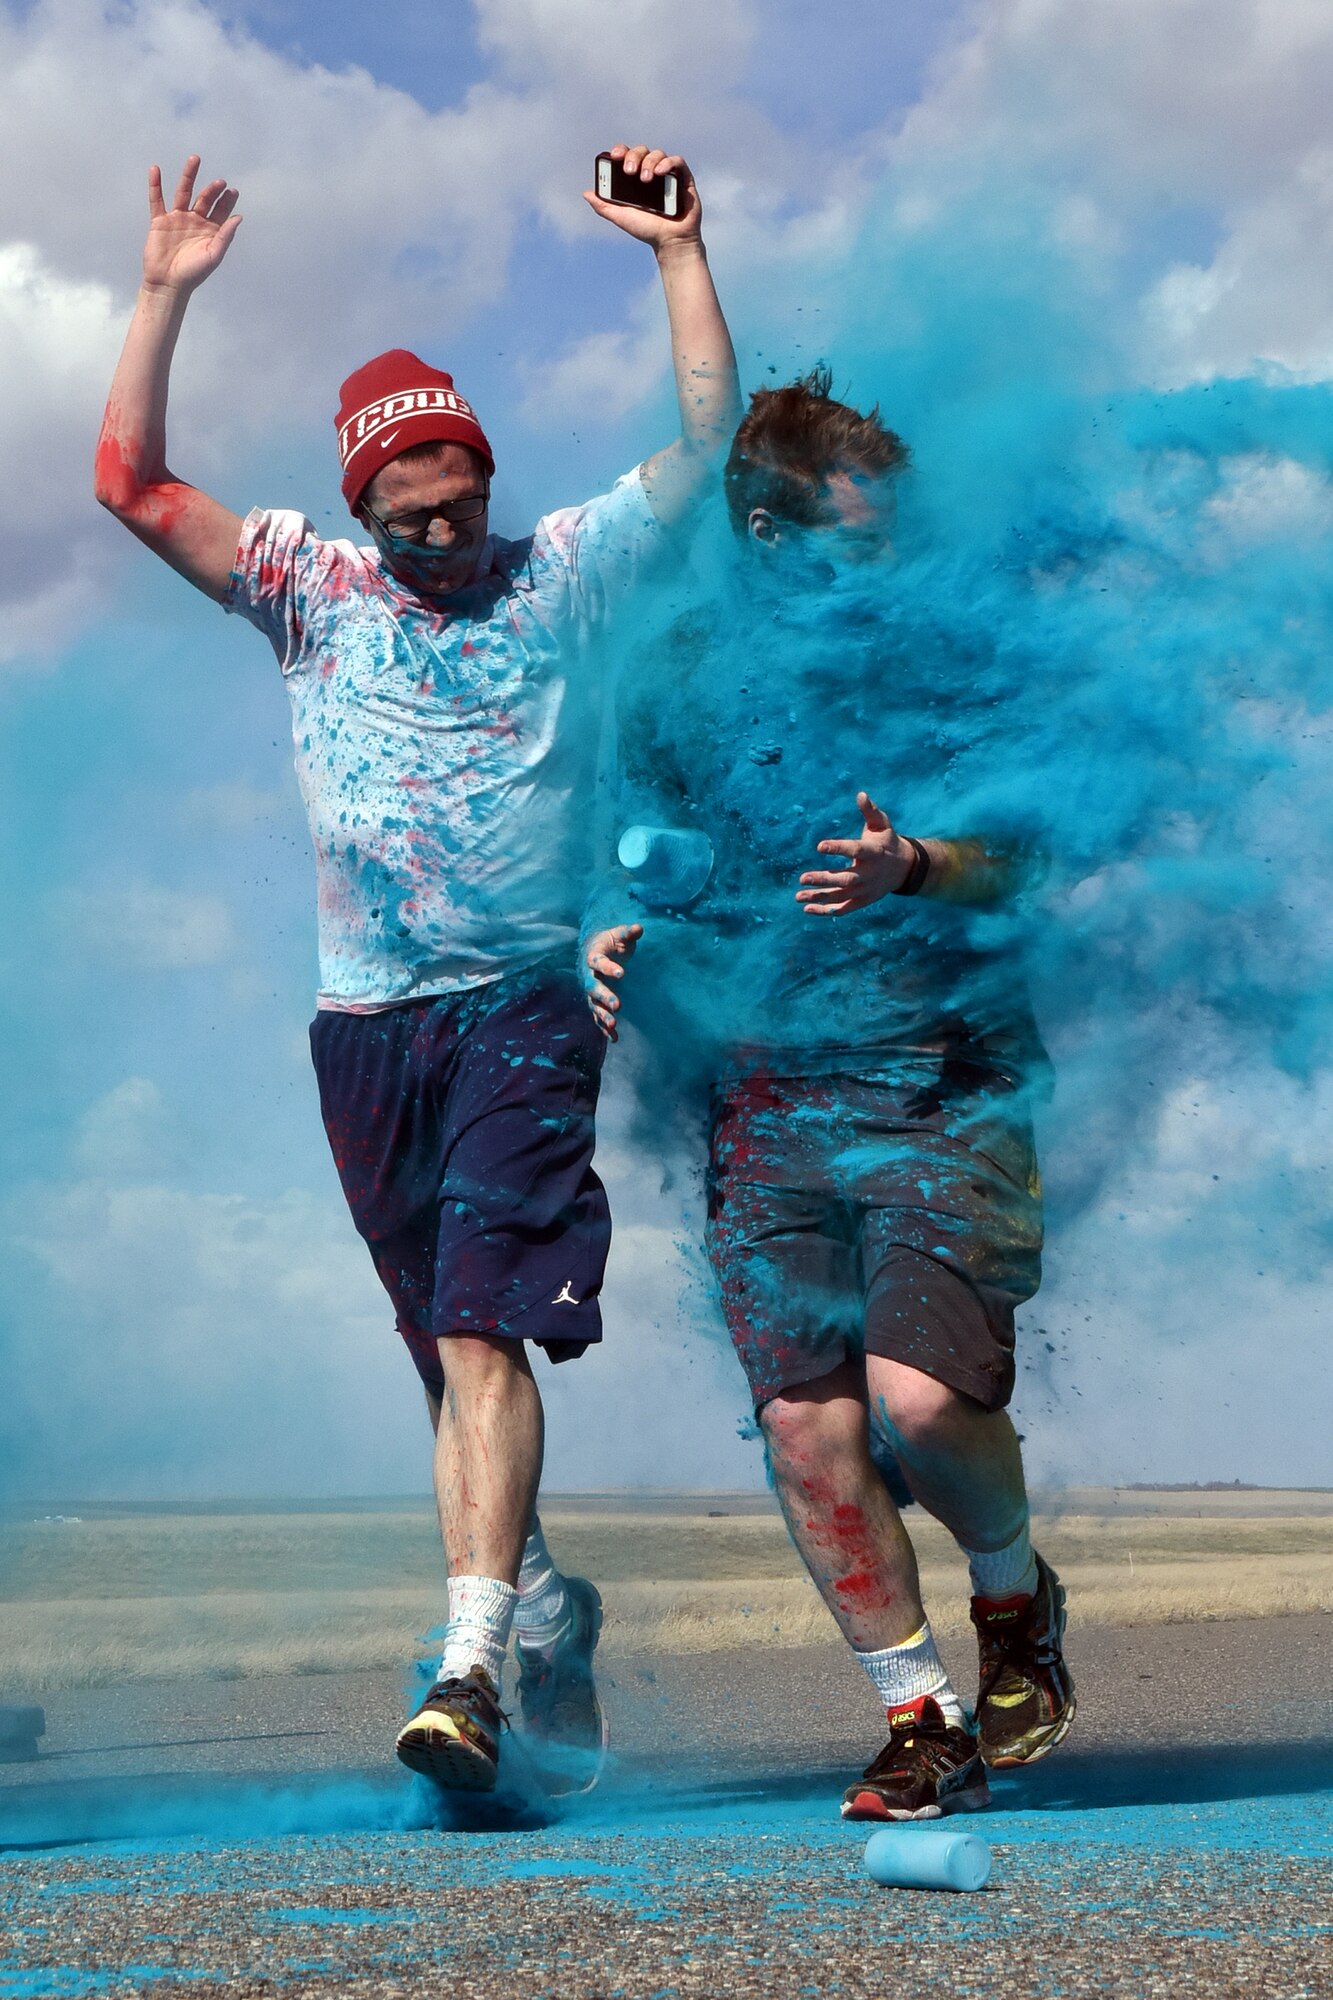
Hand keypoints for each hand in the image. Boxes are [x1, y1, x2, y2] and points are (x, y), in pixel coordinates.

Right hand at [143, 156, 241, 296]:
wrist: (168, 284)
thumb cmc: (193, 273)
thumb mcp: (213, 255)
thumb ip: (225, 236)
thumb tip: (239, 217)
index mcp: (210, 230)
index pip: (221, 210)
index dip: (226, 200)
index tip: (232, 191)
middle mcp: (195, 221)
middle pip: (204, 198)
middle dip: (212, 189)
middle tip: (219, 182)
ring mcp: (177, 219)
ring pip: (183, 192)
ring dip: (188, 176)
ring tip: (195, 160)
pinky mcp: (159, 221)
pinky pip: (156, 200)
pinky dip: (155, 185)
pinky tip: (155, 170)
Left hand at [583, 144, 701, 251]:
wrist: (670, 242)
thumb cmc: (647, 230)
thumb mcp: (621, 217)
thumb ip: (603, 206)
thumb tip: (586, 194)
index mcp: (636, 178)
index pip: (627, 155)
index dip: (620, 150)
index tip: (613, 156)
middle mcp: (652, 172)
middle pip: (641, 150)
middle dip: (634, 156)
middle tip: (630, 172)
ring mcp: (668, 174)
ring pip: (658, 153)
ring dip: (650, 162)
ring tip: (646, 180)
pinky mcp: (684, 179)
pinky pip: (677, 161)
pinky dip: (668, 163)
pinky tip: (660, 173)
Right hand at [583, 923, 642, 1039]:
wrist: (594, 949)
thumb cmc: (609, 941)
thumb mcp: (619, 934)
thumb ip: (628, 932)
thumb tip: (639, 928)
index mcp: (593, 956)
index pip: (598, 962)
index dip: (609, 968)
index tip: (622, 973)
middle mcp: (589, 975)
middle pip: (593, 987)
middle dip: (604, 996)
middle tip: (617, 1005)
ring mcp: (591, 990)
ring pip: (594, 1004)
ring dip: (603, 1015)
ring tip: (614, 1024)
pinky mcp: (596, 1001)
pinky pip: (598, 1016)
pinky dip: (605, 1027)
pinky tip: (615, 1038)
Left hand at [796, 792, 917, 915]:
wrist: (904, 868)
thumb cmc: (886, 841)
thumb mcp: (882, 824)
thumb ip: (870, 811)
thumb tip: (860, 794)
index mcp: (873, 852)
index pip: (855, 850)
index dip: (838, 848)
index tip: (819, 846)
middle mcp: (869, 874)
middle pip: (846, 879)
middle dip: (824, 879)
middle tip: (802, 878)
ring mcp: (866, 890)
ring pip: (841, 896)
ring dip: (819, 897)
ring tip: (797, 896)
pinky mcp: (863, 900)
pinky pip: (844, 909)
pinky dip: (826, 911)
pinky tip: (807, 908)